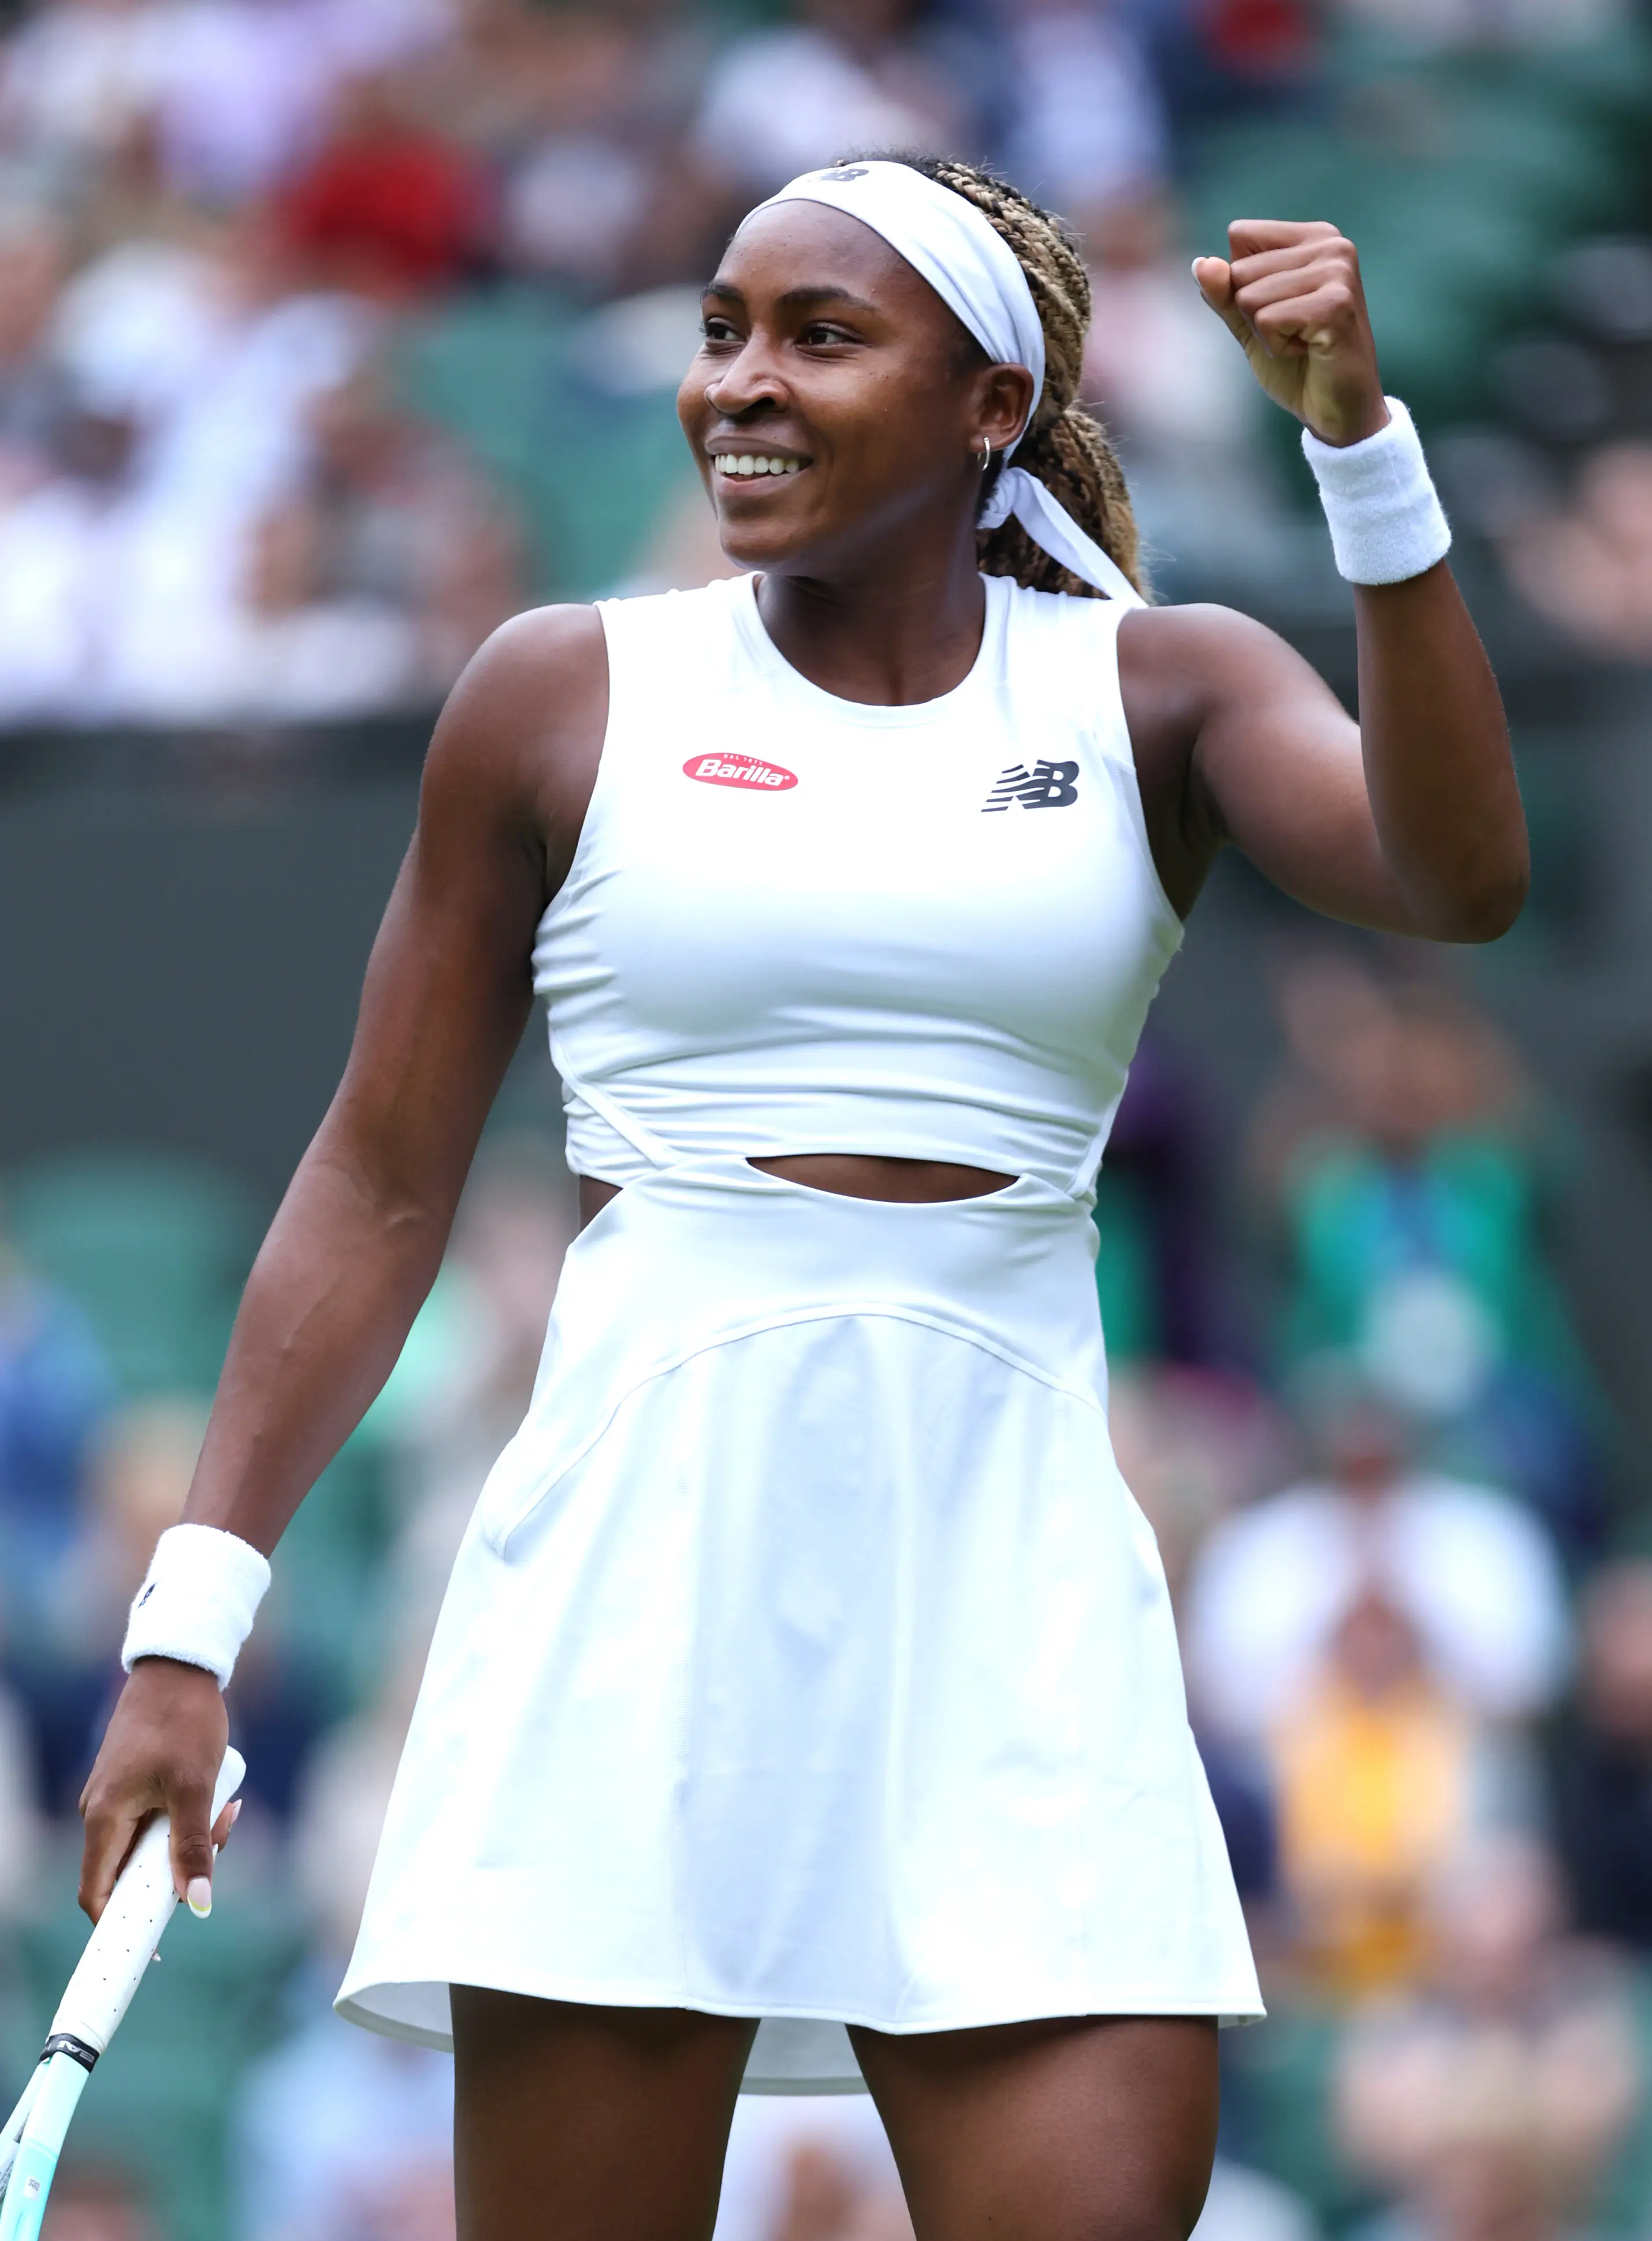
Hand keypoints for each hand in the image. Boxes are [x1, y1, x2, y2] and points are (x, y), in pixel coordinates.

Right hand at [79, 1659, 236, 1923]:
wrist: (179, 1668)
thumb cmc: (183, 1722)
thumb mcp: (195, 1787)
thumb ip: (194, 1846)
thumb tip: (198, 1903)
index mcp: (103, 1818)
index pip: (98, 1895)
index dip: (120, 1929)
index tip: (152, 1950)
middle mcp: (102, 1812)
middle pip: (132, 1873)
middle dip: (177, 1871)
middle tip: (219, 1844)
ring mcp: (118, 1798)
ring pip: (152, 1845)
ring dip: (191, 1840)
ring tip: (228, 1810)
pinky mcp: (136, 1784)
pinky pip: (159, 1821)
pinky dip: (189, 1819)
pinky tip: (223, 1800)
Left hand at [1193, 221, 1388, 448]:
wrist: (1336, 411)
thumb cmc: (1297, 364)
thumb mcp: (1250, 323)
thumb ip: (1224, 292)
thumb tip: (1201, 264)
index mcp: (1314, 237)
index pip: (1240, 235)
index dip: (1242, 283)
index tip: (1280, 309)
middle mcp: (1331, 245)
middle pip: (1240, 269)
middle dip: (1253, 314)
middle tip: (1293, 333)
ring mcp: (1337, 272)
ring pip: (1250, 297)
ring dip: (1265, 333)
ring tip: (1302, 342)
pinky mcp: (1335, 305)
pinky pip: (1267, 320)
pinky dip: (1276, 346)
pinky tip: (1308, 351)